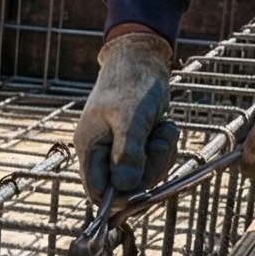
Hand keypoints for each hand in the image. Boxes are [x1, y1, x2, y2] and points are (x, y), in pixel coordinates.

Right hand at [73, 31, 179, 200]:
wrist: (143, 58)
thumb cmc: (133, 83)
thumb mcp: (131, 119)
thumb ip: (127, 154)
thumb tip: (125, 189)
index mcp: (90, 148)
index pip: (98, 192)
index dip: (120, 197)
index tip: (143, 187)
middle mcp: (102, 152)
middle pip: (125, 187)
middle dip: (149, 170)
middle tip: (157, 143)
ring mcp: (120, 148)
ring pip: (144, 174)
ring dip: (160, 155)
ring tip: (160, 128)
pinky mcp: (137, 142)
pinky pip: (154, 160)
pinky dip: (164, 146)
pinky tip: (163, 126)